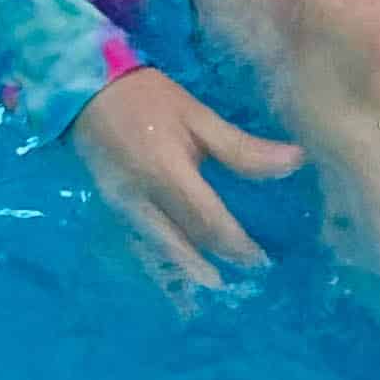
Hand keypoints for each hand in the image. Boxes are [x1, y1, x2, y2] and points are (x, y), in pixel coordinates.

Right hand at [70, 66, 305, 292]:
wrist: (84, 92)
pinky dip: (163, 261)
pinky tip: (177, 274)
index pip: (208, 221)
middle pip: (183, 243)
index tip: (261, 260)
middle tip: (244, 280)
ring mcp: (121, 209)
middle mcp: (142, 200)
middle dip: (214, 265)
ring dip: (188, 271)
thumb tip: (295, 161)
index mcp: (166, 173)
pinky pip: (141, 244)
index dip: (236, 244)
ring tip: (215, 287)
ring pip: (160, 251)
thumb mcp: (197, 116)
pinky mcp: (112, 209)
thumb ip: (241, 148)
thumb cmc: (149, 98)